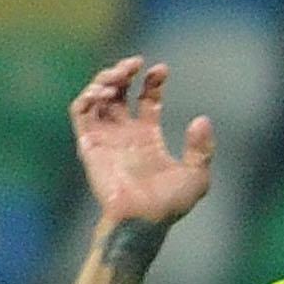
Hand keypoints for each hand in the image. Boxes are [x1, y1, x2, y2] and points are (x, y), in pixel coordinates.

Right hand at [72, 57, 214, 229]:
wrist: (144, 220)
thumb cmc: (171, 204)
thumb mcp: (197, 175)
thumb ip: (202, 148)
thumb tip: (202, 119)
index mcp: (148, 137)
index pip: (147, 99)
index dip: (152, 82)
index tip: (162, 69)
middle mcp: (125, 134)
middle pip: (119, 92)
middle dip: (124, 73)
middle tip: (134, 63)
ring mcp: (106, 137)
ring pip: (97, 97)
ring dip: (104, 80)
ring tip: (119, 74)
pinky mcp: (89, 144)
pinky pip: (81, 112)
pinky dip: (88, 96)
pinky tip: (104, 91)